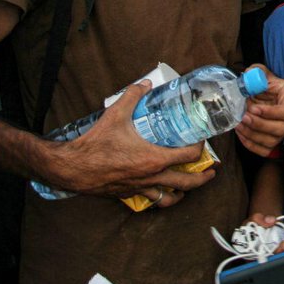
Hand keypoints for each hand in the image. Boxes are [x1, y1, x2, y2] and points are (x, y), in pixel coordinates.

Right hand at [48, 81, 216, 197]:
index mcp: (154, 159)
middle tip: (211, 171)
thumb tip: (145, 83)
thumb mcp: (115, 115)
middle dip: (202, 178)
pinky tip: (158, 189)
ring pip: (169, 198)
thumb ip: (132, 96)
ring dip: (181, 192)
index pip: (189, 156)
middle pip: (187, 182)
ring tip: (187, 187)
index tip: (202, 140)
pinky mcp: (128, 194)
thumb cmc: (95, 145)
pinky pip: (149, 199)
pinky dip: (158, 197)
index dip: (200, 147)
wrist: (71, 168)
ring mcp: (140, 188)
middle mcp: (151, 177)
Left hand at [236, 64, 283, 156]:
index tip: (254, 108)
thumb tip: (248, 74)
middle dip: (259, 125)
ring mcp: (282, 132)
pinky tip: (240, 133)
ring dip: (252, 135)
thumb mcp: (262, 74)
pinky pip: (264, 151)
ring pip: (272, 142)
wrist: (264, 97)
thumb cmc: (265, 85)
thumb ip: (256, 71)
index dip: (271, 113)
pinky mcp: (273, 142)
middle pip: (281, 129)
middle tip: (244, 117)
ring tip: (239, 124)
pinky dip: (251, 145)